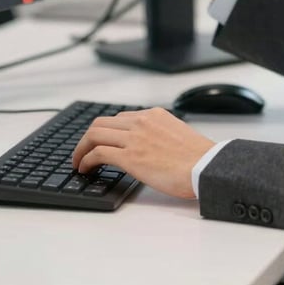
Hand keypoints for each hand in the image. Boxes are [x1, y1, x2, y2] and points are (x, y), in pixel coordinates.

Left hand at [71, 107, 215, 198]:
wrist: (205, 167)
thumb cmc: (197, 158)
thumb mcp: (177, 133)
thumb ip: (159, 134)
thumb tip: (147, 147)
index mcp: (154, 115)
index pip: (120, 118)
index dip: (106, 132)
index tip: (99, 143)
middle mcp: (141, 122)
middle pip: (101, 123)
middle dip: (87, 138)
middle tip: (82, 152)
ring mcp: (134, 138)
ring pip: (95, 134)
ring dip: (81, 148)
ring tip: (78, 162)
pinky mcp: (130, 157)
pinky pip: (98, 153)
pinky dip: (86, 160)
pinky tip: (85, 169)